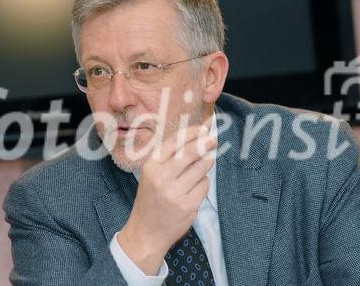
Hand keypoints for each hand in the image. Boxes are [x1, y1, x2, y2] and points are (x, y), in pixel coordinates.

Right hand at [118, 125, 216, 274]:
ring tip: (204, 164)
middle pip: (190, 152)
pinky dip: (203, 183)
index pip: (174, 142)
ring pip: (200, 168)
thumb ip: (169, 158)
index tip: (203, 129)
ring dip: (206, 164)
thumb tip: (195, 139)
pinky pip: (204, 185)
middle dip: (205, 143)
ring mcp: (175, 192)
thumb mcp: (151, 174)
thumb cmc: (151, 198)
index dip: (191, 132)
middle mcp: (161, 177)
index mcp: (151, 166)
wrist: (146, 231)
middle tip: (213, 140)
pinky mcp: (188, 205)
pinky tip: (195, 188)